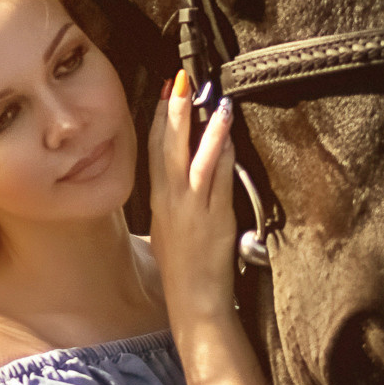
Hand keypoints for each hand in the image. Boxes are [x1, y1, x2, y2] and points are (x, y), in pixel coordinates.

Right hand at [148, 70, 238, 337]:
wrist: (194, 303)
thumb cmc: (183, 271)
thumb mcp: (168, 232)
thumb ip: (174, 204)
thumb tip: (183, 180)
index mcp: (158, 203)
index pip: (155, 153)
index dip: (160, 120)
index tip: (166, 92)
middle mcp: (170, 202)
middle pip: (168, 149)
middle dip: (174, 112)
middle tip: (180, 81)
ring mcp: (192, 209)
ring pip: (194, 160)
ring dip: (202, 128)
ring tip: (212, 100)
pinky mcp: (214, 219)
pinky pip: (218, 180)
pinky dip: (222, 155)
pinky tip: (229, 136)